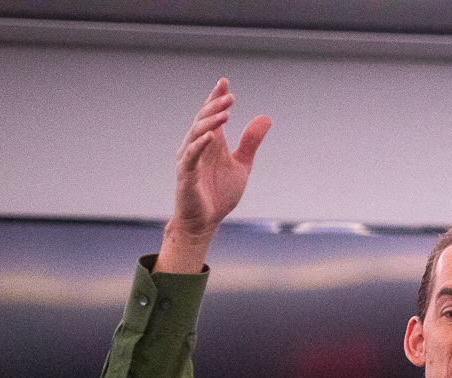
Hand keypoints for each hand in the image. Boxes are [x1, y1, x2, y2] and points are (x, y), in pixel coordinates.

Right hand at [157, 78, 270, 273]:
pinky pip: (191, 156)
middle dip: (216, 107)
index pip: (211, 115)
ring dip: (210, 123)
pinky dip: (200, 145)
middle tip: (230, 96)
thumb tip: (266, 118)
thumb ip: (251, 142)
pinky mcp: (186, 174)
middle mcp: (197, 146)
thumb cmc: (220, 193)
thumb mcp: (242, 165)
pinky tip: (211, 137)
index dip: (216, 99)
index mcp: (211, 143)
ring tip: (225, 114)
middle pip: (204, 120)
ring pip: (197, 134)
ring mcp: (189, 159)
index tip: (225, 82)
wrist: (205, 221)